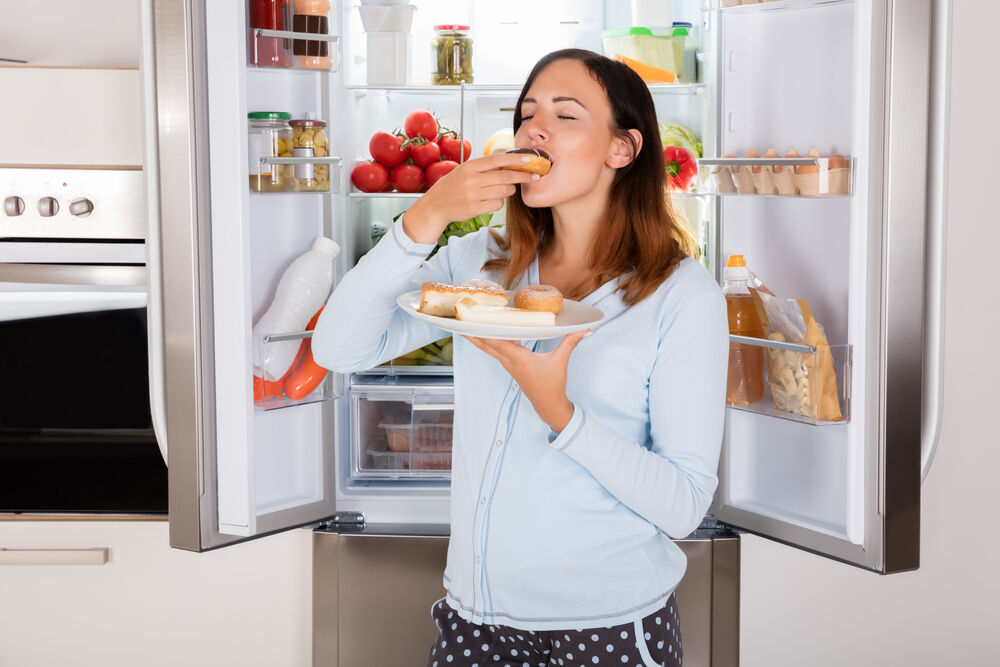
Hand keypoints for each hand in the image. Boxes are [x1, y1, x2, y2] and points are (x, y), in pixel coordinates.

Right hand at [402, 153, 539, 243]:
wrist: (435, 206)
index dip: (516, 160)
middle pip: (506, 177)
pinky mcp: (475, 208)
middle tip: (535, 176)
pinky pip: (497, 204)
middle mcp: (472, 179)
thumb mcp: (465, 171)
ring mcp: (473, 195)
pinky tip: (489, 200)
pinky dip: (498, 202)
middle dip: (523, 176)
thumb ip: (484, 167)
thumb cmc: (453, 186)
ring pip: (504, 191)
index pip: (498, 160)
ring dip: (508, 191)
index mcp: (470, 166)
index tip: (530, 159)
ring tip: (501, 190)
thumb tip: (510, 162)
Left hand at [463, 330, 590, 433]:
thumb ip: (571, 341)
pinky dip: (489, 341)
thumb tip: (586, 329)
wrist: (548, 405)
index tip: (471, 321)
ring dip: (477, 337)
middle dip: (471, 333)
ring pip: (488, 348)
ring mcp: (508, 364)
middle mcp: (509, 361)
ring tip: (466, 325)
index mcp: (518, 358)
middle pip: (486, 344)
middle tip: (458, 321)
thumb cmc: (552, 385)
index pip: (496, 341)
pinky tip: (488, 334)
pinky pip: (495, 351)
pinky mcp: (511, 366)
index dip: (483, 330)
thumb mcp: (561, 361)